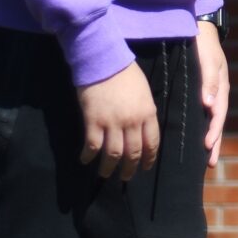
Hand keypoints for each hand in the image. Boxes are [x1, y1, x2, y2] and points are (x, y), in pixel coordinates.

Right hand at [77, 62, 159, 180]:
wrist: (103, 60)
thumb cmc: (126, 73)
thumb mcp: (144, 92)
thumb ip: (145, 111)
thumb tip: (142, 129)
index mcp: (148, 113)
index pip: (152, 142)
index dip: (149, 158)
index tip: (145, 167)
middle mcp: (132, 122)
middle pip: (133, 152)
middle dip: (130, 168)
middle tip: (125, 177)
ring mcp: (112, 123)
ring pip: (113, 154)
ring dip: (109, 168)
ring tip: (105, 174)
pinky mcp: (93, 122)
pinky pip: (92, 146)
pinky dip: (88, 156)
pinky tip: (85, 160)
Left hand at [195, 20, 227, 169]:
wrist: (200, 30)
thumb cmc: (204, 45)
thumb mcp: (208, 61)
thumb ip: (210, 82)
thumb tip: (209, 105)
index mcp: (221, 88)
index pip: (219, 115)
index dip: (213, 131)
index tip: (206, 146)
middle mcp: (218, 95)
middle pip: (217, 123)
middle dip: (215, 143)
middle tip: (210, 164)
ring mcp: (212, 95)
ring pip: (212, 122)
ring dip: (211, 140)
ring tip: (207, 159)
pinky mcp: (204, 93)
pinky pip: (204, 115)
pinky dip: (204, 128)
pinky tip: (198, 138)